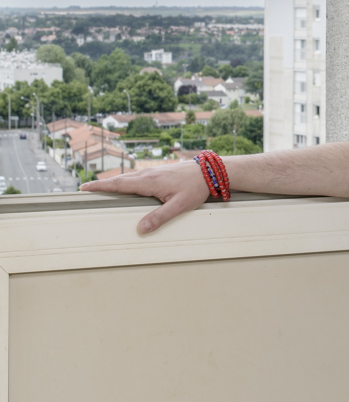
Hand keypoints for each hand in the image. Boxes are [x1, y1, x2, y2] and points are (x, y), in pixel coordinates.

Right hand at [81, 161, 209, 234]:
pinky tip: (126, 186)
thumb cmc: (196, 188)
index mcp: (149, 182)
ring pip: (128, 178)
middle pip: (120, 180)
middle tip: (86, 190)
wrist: (211, 171)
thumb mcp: (179, 205)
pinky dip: (126, 181)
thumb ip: (160, 217)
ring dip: (114, 182)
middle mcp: (148, 174)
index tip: (84, 188)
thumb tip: (141, 229)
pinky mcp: (159, 172)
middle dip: (102, 185)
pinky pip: (137, 177)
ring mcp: (153, 172)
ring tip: (101, 189)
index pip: (118, 184)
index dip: (100, 186)